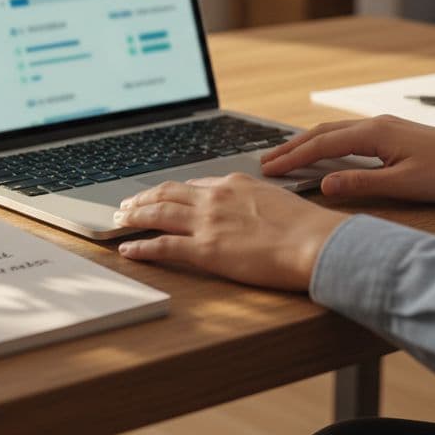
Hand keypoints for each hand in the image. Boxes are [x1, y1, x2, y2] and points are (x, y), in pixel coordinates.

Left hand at [115, 174, 347, 290]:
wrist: (315, 242)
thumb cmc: (307, 227)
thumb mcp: (277, 200)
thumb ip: (254, 200)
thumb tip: (249, 207)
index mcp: (234, 185)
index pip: (194, 185)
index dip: (172, 191)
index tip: (161, 195)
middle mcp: (216, 198)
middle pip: (168, 193)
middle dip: (143, 198)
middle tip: (126, 205)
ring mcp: (208, 223)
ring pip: (159, 214)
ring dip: (134, 216)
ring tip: (118, 220)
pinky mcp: (205, 250)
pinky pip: (163, 246)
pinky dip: (141, 247)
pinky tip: (128, 249)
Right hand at [261, 115, 434, 201]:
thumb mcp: (403, 185)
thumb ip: (362, 184)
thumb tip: (324, 185)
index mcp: (374, 134)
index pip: (322, 145)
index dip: (293, 157)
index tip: (270, 169)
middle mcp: (374, 124)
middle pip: (322, 133)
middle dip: (291, 147)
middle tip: (266, 162)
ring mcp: (382, 126)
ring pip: (333, 131)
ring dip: (306, 143)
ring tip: (285, 156)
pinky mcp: (389, 132)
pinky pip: (346, 134)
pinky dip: (325, 142)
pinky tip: (321, 151)